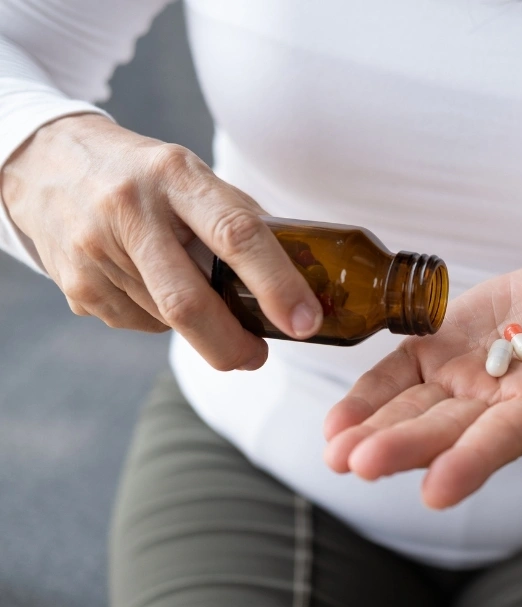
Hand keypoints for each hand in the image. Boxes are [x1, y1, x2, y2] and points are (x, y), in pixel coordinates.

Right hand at [0, 114, 322, 369]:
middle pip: (190, 302)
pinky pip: (140, 325)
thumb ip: (241, 223)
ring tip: (192, 292)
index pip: (236, 234)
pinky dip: (161, 319)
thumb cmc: (146, 176)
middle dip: (233, 345)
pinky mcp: (77, 287)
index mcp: (175, 175)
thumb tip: (298, 283)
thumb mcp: (193, 177)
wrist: (46, 163)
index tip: (306, 323)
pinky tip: (149, 285)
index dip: (277, 285)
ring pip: (168, 320)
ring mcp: (96, 251)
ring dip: (197, 326)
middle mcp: (130, 210)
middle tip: (257, 357)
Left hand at [323, 266, 521, 508]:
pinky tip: (336, 424)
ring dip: (373, 432)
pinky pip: (395, 375)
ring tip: (336, 454)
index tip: (437, 490)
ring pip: (411, 409)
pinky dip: (366, 398)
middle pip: (444, 430)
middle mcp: (493, 404)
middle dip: (403, 448)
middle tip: (361, 465)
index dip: (471, 462)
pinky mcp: (434, 349)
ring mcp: (459, 379)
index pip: (502, 438)